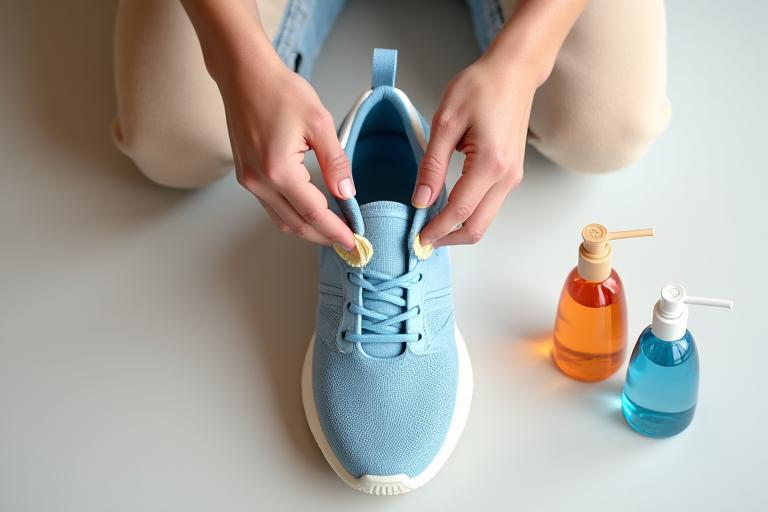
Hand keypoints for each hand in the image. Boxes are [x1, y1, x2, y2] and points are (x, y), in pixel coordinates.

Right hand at [216, 49, 355, 249]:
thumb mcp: (319, 122)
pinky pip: (271, 208)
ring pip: (282, 221)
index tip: (354, 242)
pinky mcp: (246, 176)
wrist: (244, 75)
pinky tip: (311, 213)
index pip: (314, 213)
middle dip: (324, 237)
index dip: (336, 231)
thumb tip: (347, 194)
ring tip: (333, 231)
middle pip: (297, 225)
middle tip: (349, 243)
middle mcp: (259, 182)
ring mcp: (249, 181)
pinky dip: (293, 217)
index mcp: (279, 170)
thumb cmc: (280, 91)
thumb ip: (335, 162)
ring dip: (308, 230)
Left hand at [413, 54, 537, 247]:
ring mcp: (512, 178)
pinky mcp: (511, 174)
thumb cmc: (481, 87)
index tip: (416, 240)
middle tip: (421, 241)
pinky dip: (467, 215)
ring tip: (429, 226)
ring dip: (457, 229)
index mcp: (489, 164)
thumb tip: (421, 200)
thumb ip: (431, 165)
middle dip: (447, 239)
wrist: (513, 72)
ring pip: (484, 220)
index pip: (458, 212)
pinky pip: (488, 206)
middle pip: (476, 227)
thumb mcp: (445, 122)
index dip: (435, 230)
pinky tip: (446, 209)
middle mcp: (506, 177)